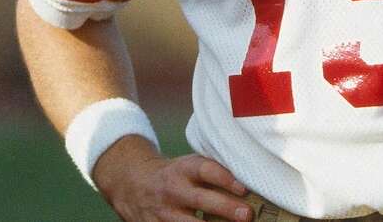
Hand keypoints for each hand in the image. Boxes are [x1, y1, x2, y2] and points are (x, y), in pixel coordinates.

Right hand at [92, 135, 252, 221]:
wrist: (131, 183)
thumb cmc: (174, 176)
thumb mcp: (187, 167)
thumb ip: (212, 173)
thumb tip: (251, 185)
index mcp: (182, 169)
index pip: (205, 169)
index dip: (224, 178)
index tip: (244, 188)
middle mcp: (172, 190)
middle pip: (200, 199)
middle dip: (224, 207)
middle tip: (246, 215)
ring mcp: (163, 213)